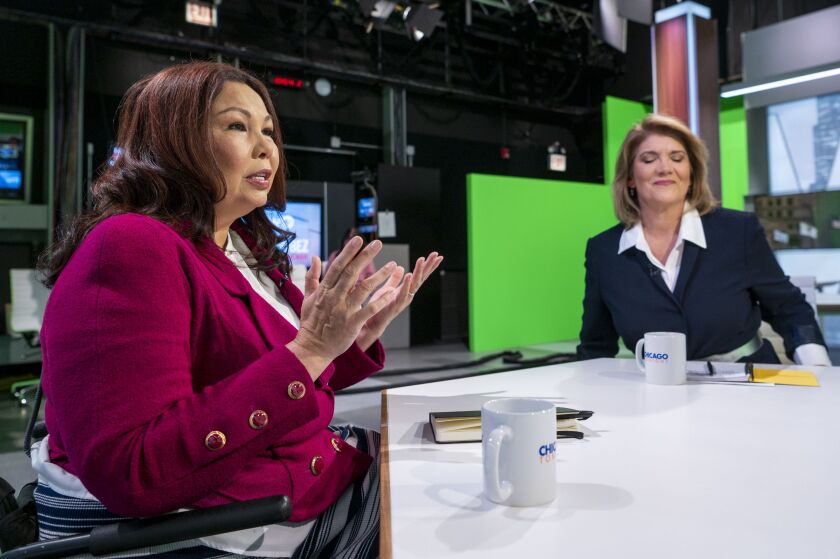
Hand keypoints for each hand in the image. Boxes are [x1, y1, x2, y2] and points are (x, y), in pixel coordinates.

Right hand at [286, 237, 402, 379]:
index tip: (358, 239)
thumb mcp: (307, 298)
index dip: (348, 252)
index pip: (338, 266)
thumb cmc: (311, 322)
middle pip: (352, 272)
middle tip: (377, 243)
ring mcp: (344, 310)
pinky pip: (370, 309)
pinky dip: (381, 301)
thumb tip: (315, 257)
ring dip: (379, 276)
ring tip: (393, 265)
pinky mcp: (353, 323)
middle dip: (365, 256)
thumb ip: (312, 277)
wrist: (313, 348)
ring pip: (364, 288)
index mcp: (325, 290)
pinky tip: (392, 292)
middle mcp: (335, 297)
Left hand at [355, 252, 443, 350]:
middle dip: (429, 266)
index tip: (437, 255)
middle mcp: (408, 294)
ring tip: (422, 259)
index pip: (420, 275)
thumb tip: (401, 267)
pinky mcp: (395, 305)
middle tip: (436, 255)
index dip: (428, 266)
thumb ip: (394, 279)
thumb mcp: (387, 289)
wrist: (370, 323)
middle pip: (421, 278)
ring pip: (414, 284)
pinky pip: (403, 294)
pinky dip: (407, 284)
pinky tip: (409, 275)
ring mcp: (403, 300)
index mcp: (407, 289)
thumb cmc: (379, 307)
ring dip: (419, 272)